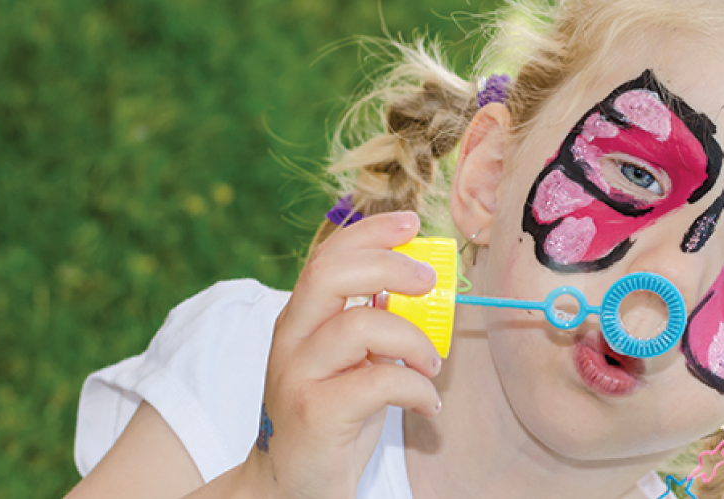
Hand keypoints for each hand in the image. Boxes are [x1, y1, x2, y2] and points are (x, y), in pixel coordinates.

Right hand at [243, 211, 443, 498]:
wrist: (293, 486)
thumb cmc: (333, 417)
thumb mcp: (352, 361)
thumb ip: (371, 323)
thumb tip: (416, 285)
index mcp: (300, 319)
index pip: (327, 256)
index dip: (370, 232)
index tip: (412, 221)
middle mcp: (291, 339)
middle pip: (331, 274)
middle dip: (388, 265)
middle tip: (428, 281)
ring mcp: (298, 375)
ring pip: (361, 326)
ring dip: (413, 339)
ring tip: (432, 364)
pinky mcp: (315, 413)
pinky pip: (379, 382)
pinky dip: (417, 388)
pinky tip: (427, 404)